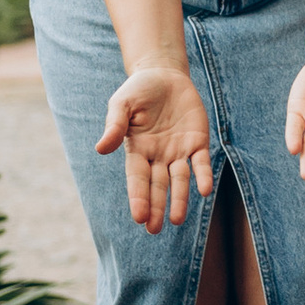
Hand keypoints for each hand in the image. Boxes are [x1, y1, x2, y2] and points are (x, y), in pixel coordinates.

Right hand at [95, 58, 215, 232]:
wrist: (164, 75)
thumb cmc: (138, 91)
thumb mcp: (122, 104)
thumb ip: (115, 125)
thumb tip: (100, 149)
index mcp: (137, 150)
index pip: (137, 178)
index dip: (138, 197)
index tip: (139, 217)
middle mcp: (158, 155)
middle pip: (157, 185)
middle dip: (156, 206)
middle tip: (154, 230)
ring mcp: (179, 150)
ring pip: (179, 180)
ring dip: (179, 199)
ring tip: (176, 220)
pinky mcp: (198, 142)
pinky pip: (201, 162)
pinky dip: (202, 176)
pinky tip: (204, 190)